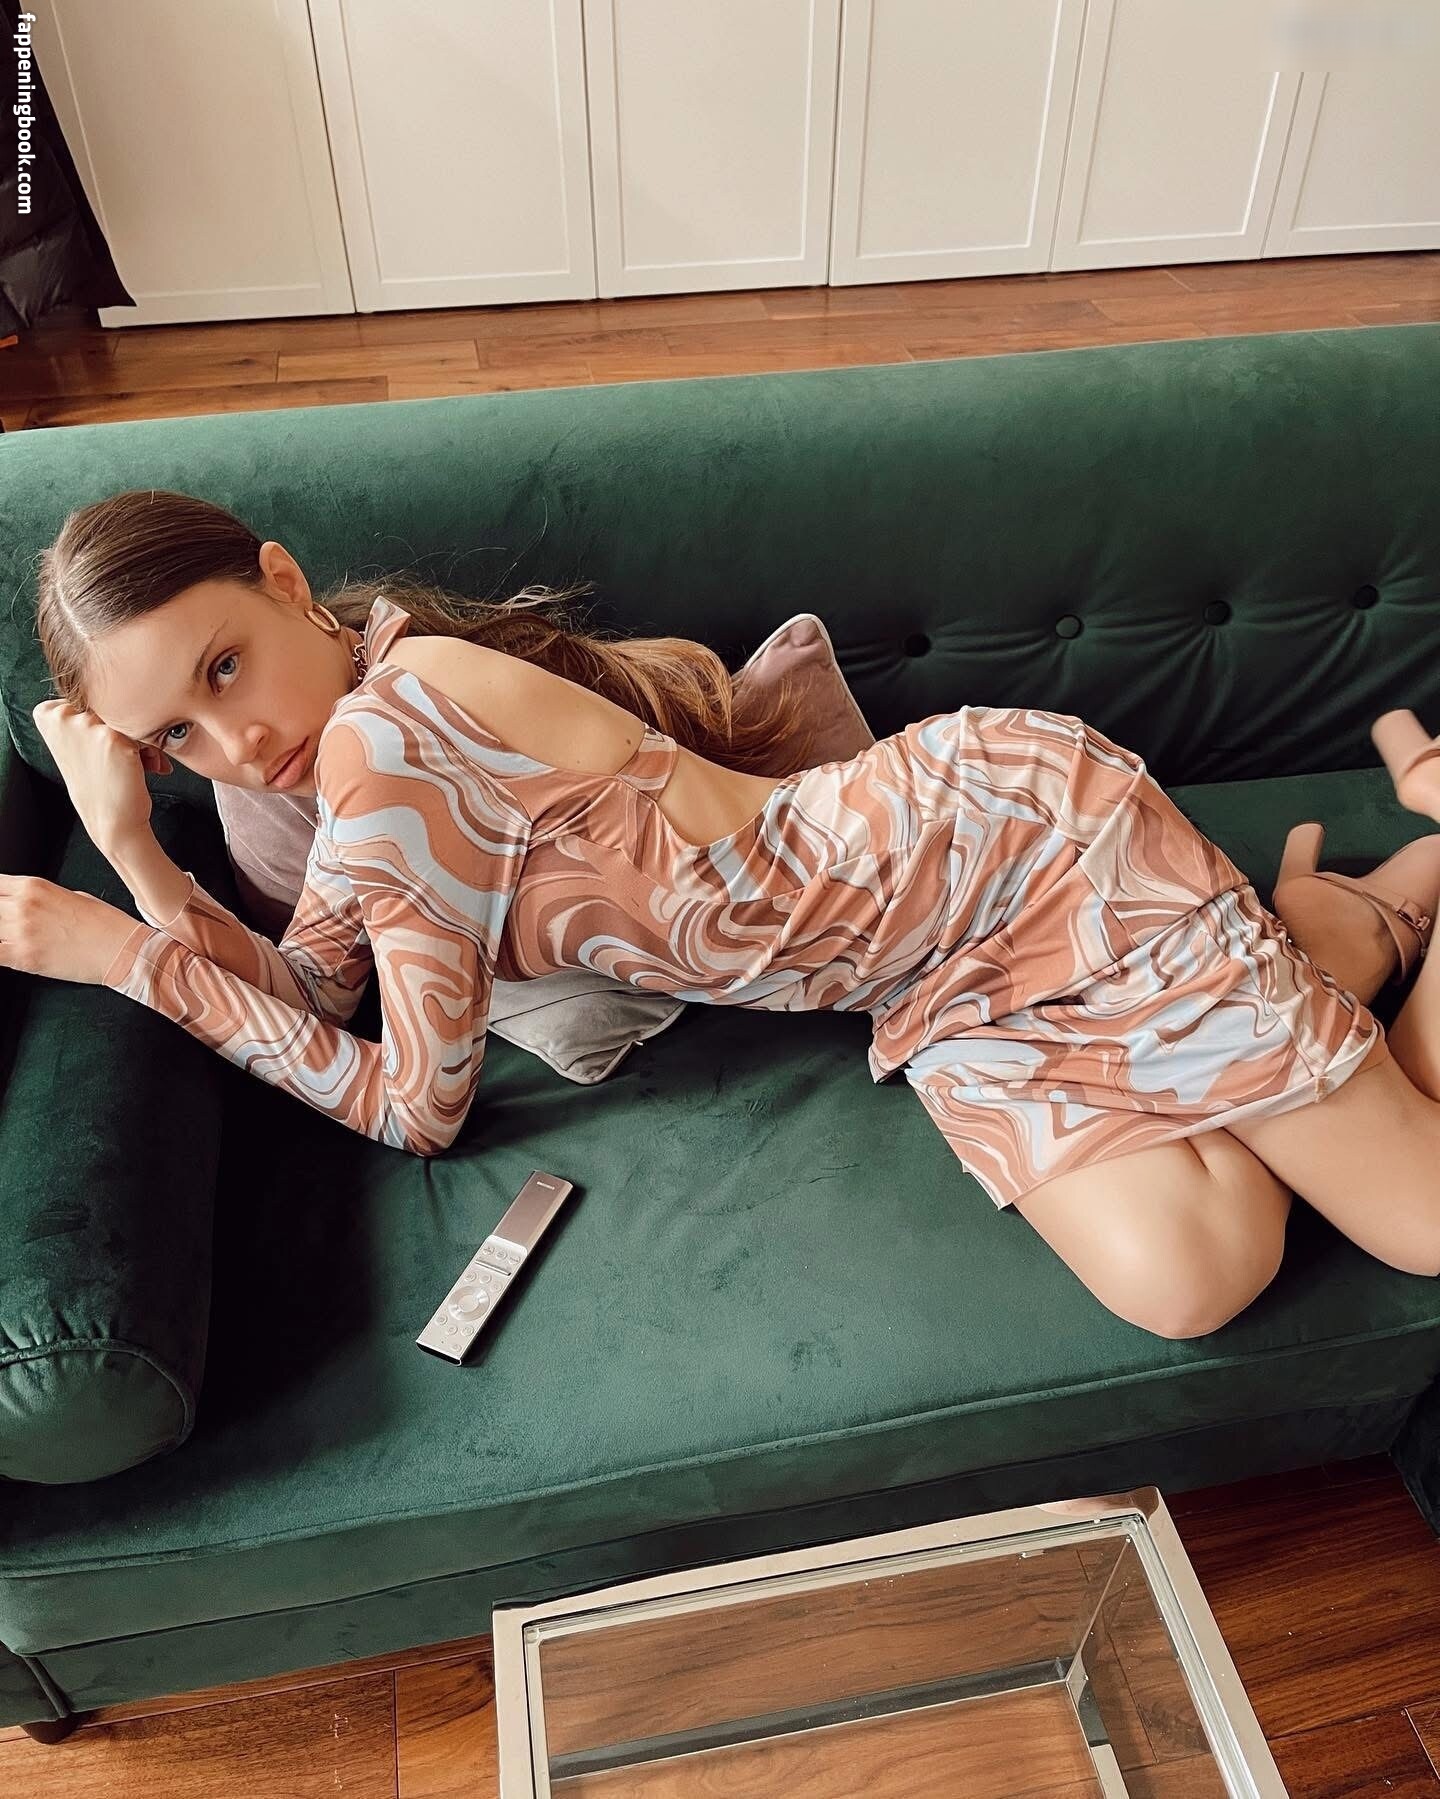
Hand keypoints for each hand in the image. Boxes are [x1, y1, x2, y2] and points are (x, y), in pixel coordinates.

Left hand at [0, 875, 135, 985]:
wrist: (123, 949)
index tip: (1, 903)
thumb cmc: (105, 924)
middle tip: (7, 925)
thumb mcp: (71, 896)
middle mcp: (23, 906)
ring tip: (10, 938)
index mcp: (34, 886)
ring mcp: (21, 932)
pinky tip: (6, 953)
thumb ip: (41, 899)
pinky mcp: (23, 957)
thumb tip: (28, 907)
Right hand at [31, 698, 170, 854]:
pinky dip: (151, 749)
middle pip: (113, 706)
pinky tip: (146, 769)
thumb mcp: (81, 744)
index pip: (92, 697)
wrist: (113, 820)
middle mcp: (64, 716)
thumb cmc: (101, 782)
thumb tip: (128, 688)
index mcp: (48, 714)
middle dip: (127, 730)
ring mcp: (87, 725)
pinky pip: (144, 730)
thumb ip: (89, 715)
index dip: (104, 722)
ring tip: (138, 764)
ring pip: (130, 717)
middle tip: (126, 759)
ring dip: (141, 741)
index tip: (101, 747)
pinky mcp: (112, 738)